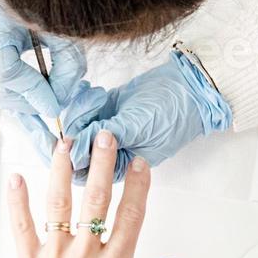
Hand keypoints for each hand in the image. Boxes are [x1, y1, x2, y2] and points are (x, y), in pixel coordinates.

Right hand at [0, 0, 86, 126]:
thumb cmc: (41, 1)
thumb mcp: (63, 32)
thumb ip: (66, 67)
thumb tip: (58, 102)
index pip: (5, 73)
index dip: (31, 92)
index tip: (55, 105)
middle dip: (29, 102)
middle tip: (54, 104)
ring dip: (21, 100)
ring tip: (45, 100)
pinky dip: (13, 93)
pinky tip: (31, 99)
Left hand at [0, 131, 181, 257]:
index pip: (131, 218)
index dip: (138, 186)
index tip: (140, 164)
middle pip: (96, 201)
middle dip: (102, 164)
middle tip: (105, 137)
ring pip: (58, 205)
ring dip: (62, 171)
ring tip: (66, 143)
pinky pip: (21, 228)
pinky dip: (18, 202)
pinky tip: (17, 179)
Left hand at [64, 51, 232, 181]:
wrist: (186, 87)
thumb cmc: (171, 113)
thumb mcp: (137, 127)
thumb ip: (106, 136)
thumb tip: (76, 143)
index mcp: (119, 168)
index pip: (84, 170)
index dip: (72, 153)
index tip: (71, 133)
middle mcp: (110, 152)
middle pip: (75, 148)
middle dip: (73, 128)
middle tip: (81, 112)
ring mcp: (106, 130)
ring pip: (77, 125)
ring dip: (80, 110)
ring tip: (98, 97)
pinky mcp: (106, 110)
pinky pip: (83, 107)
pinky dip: (83, 98)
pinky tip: (92, 90)